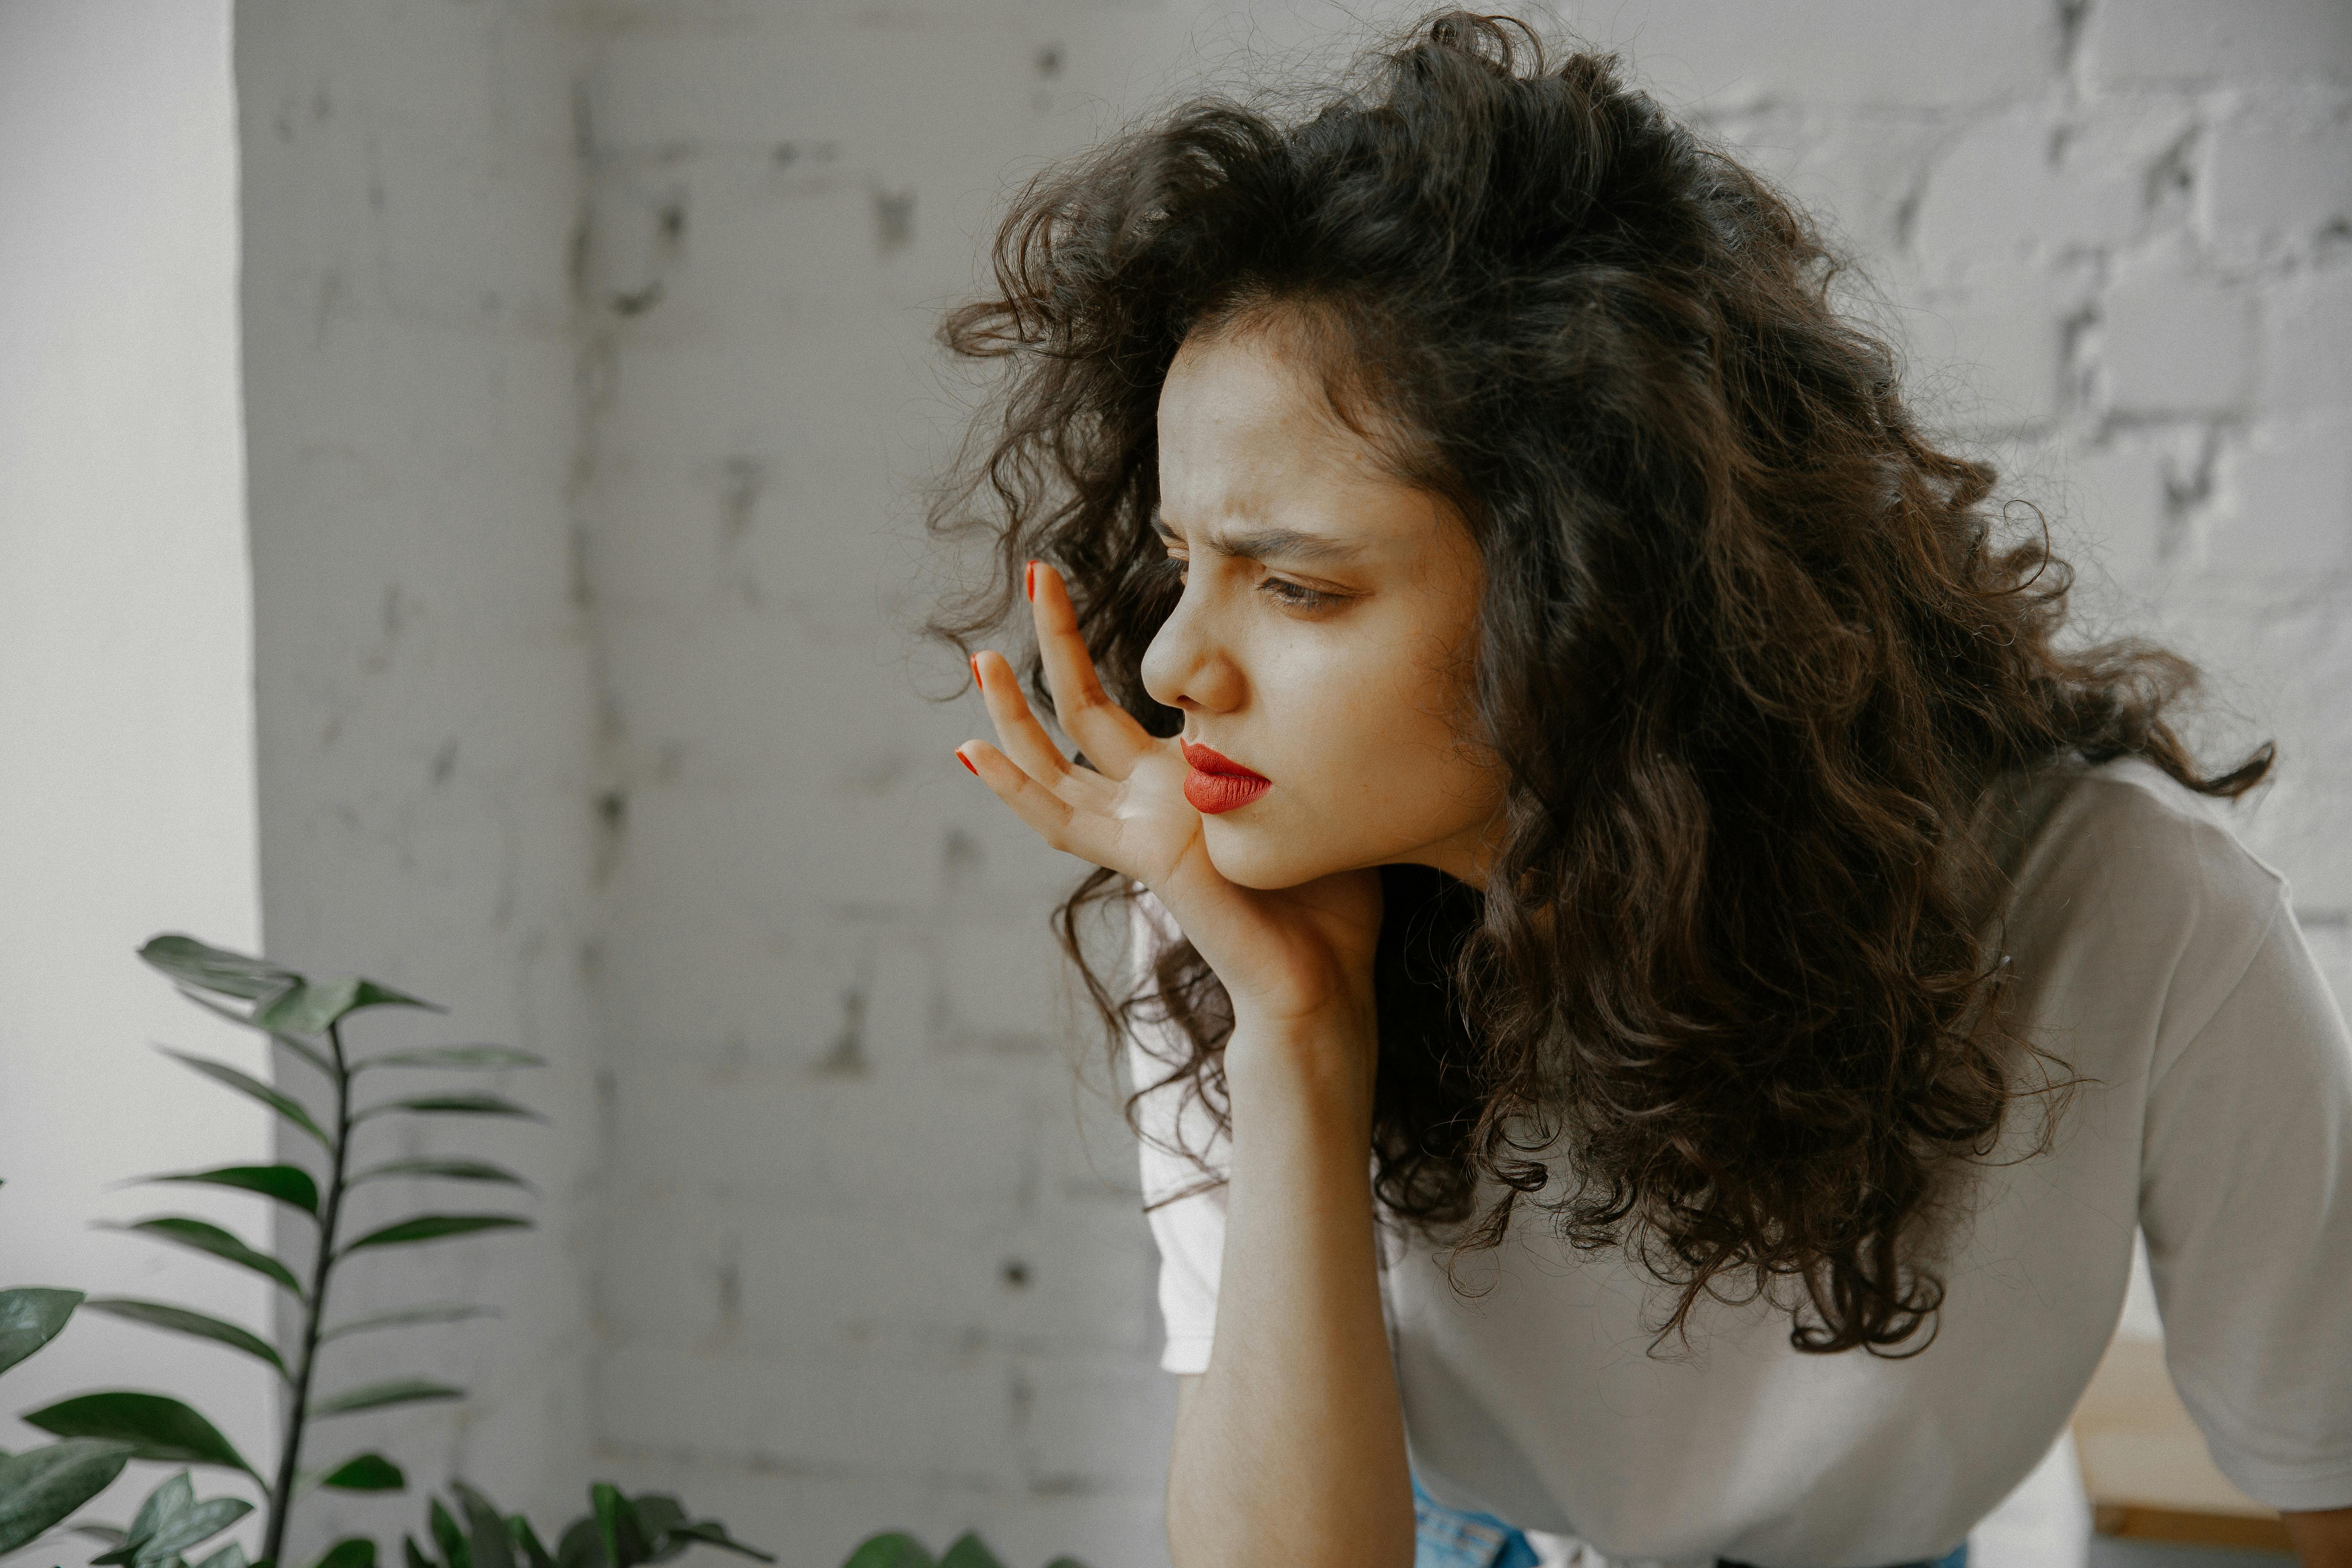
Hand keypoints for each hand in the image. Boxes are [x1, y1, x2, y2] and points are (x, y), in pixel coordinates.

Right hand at [957, 563, 1383, 1060]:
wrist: (1324, 982)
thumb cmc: (1329, 900)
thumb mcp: (1309, 788)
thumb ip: (1288, 738)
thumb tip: (1317, 668)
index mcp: (1183, 781)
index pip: (1125, 704)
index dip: (1105, 648)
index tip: (1095, 586)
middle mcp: (1149, 803)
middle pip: (1080, 713)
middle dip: (1056, 642)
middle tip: (1035, 570)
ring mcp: (1139, 833)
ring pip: (1054, 767)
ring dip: (1013, 715)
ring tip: (981, 659)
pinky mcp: (1145, 861)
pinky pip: (1065, 825)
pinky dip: (1017, 791)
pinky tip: (974, 754)